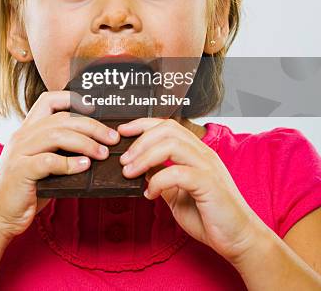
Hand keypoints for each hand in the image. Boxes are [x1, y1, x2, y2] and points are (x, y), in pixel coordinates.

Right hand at [0, 91, 119, 239]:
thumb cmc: (26, 190)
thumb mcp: (42, 163)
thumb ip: (60, 150)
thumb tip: (97, 145)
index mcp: (27, 130)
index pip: (48, 100)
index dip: (72, 98)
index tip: (94, 108)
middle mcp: (22, 136)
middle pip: (62, 118)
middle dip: (92, 126)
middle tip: (112, 138)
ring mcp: (19, 152)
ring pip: (57, 135)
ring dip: (85, 143)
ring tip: (103, 153)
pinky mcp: (20, 171)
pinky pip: (49, 161)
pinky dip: (70, 163)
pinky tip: (84, 166)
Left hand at [118, 118, 265, 263]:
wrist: (240, 239)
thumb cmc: (211, 217)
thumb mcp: (178, 195)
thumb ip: (163, 179)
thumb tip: (142, 170)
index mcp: (197, 152)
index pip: (168, 125)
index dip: (143, 124)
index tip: (123, 132)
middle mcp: (203, 153)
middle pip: (167, 129)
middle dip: (139, 140)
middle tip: (123, 159)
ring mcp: (208, 166)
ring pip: (171, 144)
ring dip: (144, 157)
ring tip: (130, 173)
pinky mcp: (209, 184)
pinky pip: (177, 172)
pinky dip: (157, 181)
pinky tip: (150, 194)